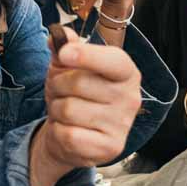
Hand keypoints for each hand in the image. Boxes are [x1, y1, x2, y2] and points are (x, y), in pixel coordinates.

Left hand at [28, 27, 141, 185]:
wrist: (74, 136)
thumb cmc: (75, 96)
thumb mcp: (69, 67)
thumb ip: (65, 48)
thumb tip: (58, 37)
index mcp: (126, 72)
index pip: (113, 61)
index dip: (87, 55)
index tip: (65, 54)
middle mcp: (130, 98)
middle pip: (78, 83)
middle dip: (56, 85)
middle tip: (58, 90)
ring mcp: (122, 125)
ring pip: (69, 109)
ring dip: (55, 109)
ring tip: (63, 111)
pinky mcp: (109, 148)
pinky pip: (69, 134)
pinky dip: (59, 131)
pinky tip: (68, 130)